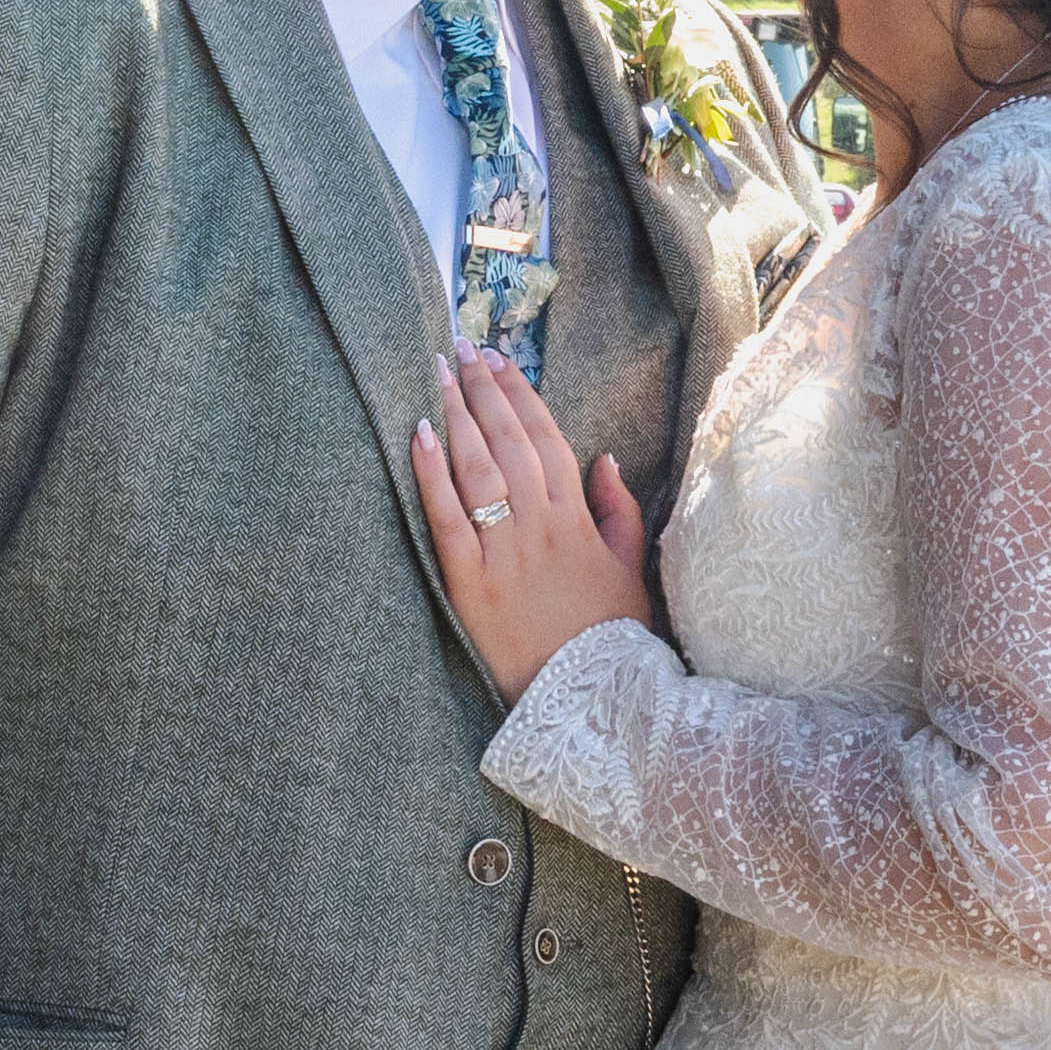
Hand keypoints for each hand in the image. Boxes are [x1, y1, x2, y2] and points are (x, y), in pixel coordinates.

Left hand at [414, 344, 656, 703]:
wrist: (588, 699)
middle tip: (462, 350)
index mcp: (577, 520)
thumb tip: (604, 458)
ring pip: (478, 471)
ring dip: (458, 417)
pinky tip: (420, 436)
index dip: (522, 396)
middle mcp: (540, 527)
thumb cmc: (608, 635)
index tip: (502, 359)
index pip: (547, 440)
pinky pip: (448, 519)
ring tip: (439, 375)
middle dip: (485, 391)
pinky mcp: (471, 583)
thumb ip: (620, 511)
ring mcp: (504, 554)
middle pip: (509, 444)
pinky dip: (433, 475)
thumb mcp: (629, 568)